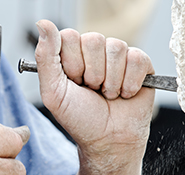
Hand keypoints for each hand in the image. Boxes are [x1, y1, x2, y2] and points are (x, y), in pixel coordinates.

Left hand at [35, 20, 154, 166]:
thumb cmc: (81, 119)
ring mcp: (119, 56)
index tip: (74, 83)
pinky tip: (126, 94)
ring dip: (111, 81)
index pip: (69, 36)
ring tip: (109, 95)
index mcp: (73, 54)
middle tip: (93, 91)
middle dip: (92, 74)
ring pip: (116, 47)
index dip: (72, 63)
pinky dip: (130, 83)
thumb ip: (45, 58)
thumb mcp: (54, 92)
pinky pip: (137, 58)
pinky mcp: (141, 64)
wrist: (109, 141)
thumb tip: (43, 23)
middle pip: (94, 39)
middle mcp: (96, 51)